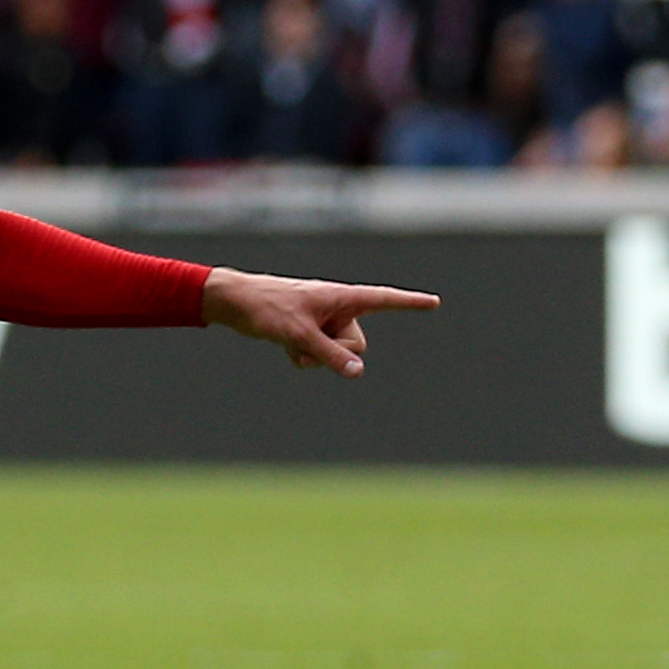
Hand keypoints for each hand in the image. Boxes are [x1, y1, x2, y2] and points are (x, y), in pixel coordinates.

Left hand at [202, 270, 439, 375]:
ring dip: (314, 356)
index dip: (409, 303)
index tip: (434, 302)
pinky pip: (319, 355)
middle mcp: (337, 307)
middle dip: (334, 351)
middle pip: (356, 343)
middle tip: (304, 340)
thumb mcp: (300, 335)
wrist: (234, 302)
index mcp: (341, 297)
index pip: (383, 299)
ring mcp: (323, 320)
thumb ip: (331, 354)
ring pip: (337, 352)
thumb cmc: (267, 309)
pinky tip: (283, 343)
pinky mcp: (310, 330)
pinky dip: (303, 355)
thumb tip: (358, 372)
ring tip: (289, 340)